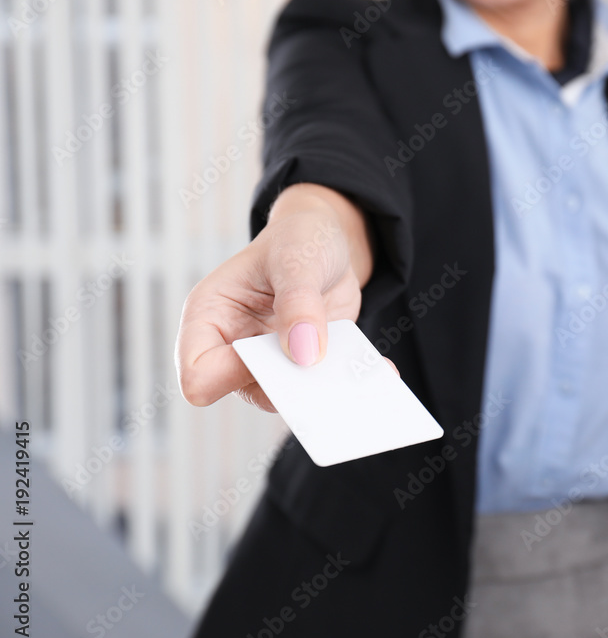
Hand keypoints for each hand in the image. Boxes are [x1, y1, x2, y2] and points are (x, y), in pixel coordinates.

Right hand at [175, 184, 373, 411]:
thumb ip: (298, 303)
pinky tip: (380, 370)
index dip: (231, 375)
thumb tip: (303, 354)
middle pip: (249, 390)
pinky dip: (350, 381)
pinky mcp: (303, 366)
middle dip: (288, 391)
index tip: (280, 357)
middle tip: (330, 383)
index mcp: (209, 316)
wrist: (329, 242)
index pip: (198, 372)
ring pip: (289, 398)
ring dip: (325, 392)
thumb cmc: (298, 239)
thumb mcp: (297, 259)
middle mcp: (233, 346)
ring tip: (361, 383)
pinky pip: (323, 387)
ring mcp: (269, 361)